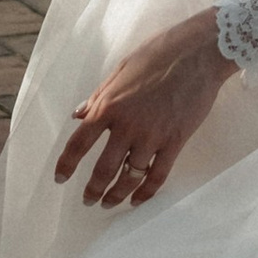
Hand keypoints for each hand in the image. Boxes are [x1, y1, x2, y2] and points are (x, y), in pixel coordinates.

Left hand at [56, 9, 236, 206]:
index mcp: (109, 105)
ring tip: (109, 203)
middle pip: (104, 169)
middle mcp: (127, 126)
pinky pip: (158, 175)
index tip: (60, 178)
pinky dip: (146, 192)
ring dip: (117, 195)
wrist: (198, 53)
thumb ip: (99, 96)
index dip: (66, 164)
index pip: (79, 142)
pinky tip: (138, 199)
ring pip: (130, 177)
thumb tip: (78, 115)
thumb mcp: (121, 69)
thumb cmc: (158, 54)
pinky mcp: (175, 142)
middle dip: (93, 189)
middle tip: (87, 201)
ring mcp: (152, 137)